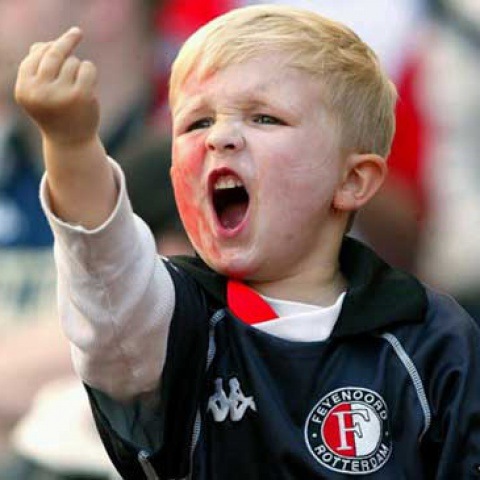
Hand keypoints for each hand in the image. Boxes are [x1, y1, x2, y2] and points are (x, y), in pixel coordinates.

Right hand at [15, 27, 98, 145]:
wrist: (71, 142)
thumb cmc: (55, 113)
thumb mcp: (40, 93)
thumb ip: (37, 71)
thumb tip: (39, 45)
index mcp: (25, 90)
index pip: (35, 57)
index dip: (47, 47)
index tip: (59, 41)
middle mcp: (40, 92)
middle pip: (53, 54)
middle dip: (66, 41)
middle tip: (77, 32)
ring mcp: (61, 94)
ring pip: (72, 62)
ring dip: (78, 69)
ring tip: (77, 87)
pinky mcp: (81, 95)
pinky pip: (87, 68)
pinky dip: (89, 71)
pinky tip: (89, 83)